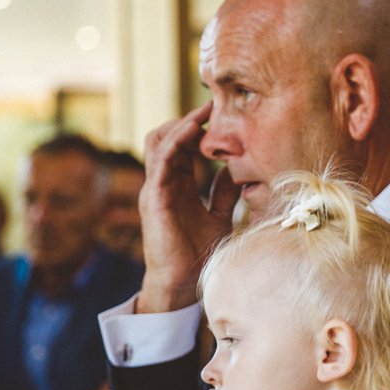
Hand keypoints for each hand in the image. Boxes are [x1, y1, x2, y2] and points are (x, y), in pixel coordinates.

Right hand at [137, 102, 240, 312]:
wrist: (184, 282)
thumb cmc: (197, 252)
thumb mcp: (218, 215)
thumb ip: (223, 193)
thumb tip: (235, 171)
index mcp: (176, 185)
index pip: (181, 147)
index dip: (197, 129)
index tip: (219, 114)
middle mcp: (162, 183)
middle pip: (166, 138)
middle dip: (187, 121)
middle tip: (212, 108)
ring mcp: (155, 189)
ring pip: (158, 143)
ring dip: (180, 125)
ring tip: (203, 114)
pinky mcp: (154, 198)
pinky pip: (160, 161)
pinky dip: (175, 142)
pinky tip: (193, 131)